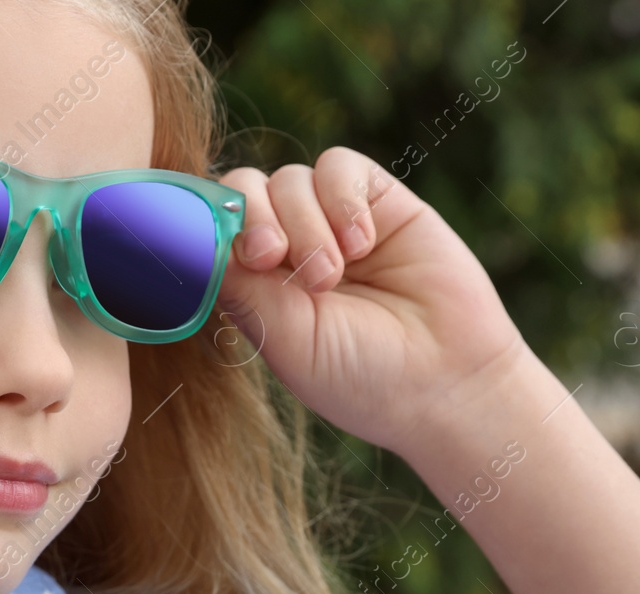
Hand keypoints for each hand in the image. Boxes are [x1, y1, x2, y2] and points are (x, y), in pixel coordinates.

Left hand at [213, 148, 528, 456]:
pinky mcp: (377, 201)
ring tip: (333, 275)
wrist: (446, 381)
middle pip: (243, 192)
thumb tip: (192, 235)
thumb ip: (239, 284)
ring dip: (304, 223)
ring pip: (288, 180)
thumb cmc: (359, 377)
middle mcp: (288, 249)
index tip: (227, 259)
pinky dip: (341, 198)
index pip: (212, 230)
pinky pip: (338, 166)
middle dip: (250, 218)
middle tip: (271, 258)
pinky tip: (362, 244)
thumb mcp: (284, 338)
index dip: (210, 228)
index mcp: (254, 285)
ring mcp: (332, 222)